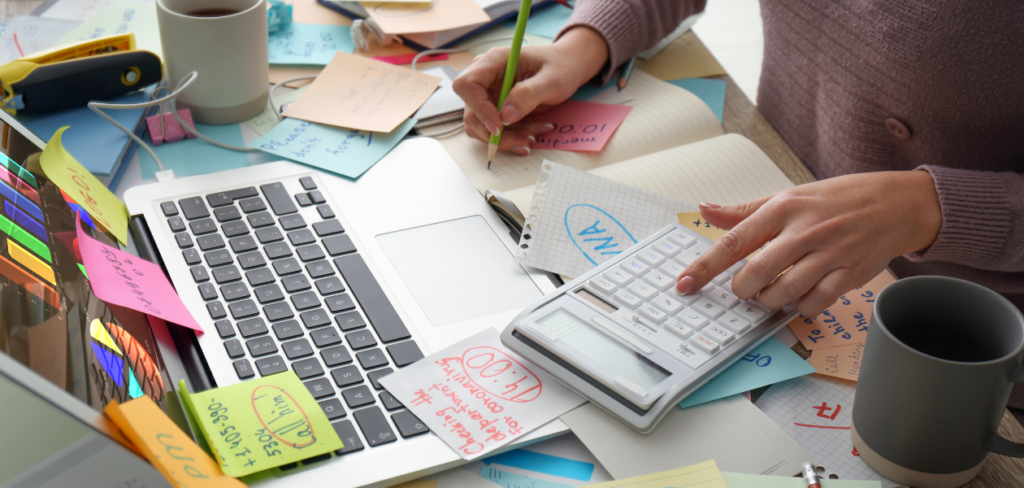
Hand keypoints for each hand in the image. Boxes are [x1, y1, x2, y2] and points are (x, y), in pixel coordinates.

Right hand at [452, 26, 608, 154]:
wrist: (567, 67)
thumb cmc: (561, 66)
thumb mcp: (552, 80)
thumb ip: (528, 95)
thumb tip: (505, 116)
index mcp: (494, 61)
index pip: (467, 85)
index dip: (478, 108)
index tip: (499, 126)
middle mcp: (486, 78)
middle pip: (472, 112)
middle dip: (496, 133)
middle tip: (524, 141)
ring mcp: (488, 94)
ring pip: (481, 126)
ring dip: (506, 138)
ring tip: (533, 136)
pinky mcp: (495, 108)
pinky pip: (494, 130)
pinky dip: (511, 137)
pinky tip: (531, 133)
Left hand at [675, 171, 941, 316]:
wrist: (896, 203)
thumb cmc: (837, 200)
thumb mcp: (789, 195)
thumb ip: (745, 211)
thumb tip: (705, 209)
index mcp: (783, 208)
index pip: (734, 241)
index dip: (705, 266)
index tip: (685, 283)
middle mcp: (804, 230)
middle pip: (757, 273)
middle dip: (743, 289)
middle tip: (744, 289)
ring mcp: (829, 253)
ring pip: (785, 291)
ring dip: (770, 300)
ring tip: (770, 293)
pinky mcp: (849, 274)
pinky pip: (816, 302)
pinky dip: (802, 307)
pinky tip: (800, 297)